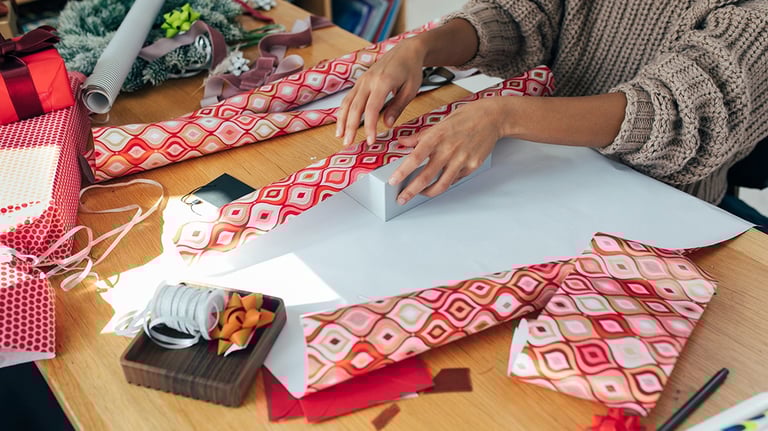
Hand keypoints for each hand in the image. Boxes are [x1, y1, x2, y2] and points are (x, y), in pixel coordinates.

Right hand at [336, 38, 426, 146]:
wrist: (406, 50)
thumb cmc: (411, 69)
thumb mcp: (410, 90)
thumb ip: (397, 107)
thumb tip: (386, 125)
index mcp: (383, 82)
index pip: (372, 109)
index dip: (369, 126)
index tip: (370, 141)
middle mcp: (368, 80)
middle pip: (355, 107)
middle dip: (350, 127)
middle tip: (348, 144)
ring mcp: (362, 80)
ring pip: (347, 102)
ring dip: (342, 120)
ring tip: (340, 136)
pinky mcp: (360, 82)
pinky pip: (348, 98)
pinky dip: (343, 111)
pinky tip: (342, 123)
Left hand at [389, 98, 508, 204]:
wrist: (491, 118)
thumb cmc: (465, 118)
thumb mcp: (439, 123)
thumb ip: (420, 136)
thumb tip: (402, 142)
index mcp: (437, 136)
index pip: (416, 157)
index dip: (403, 171)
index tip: (393, 181)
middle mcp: (449, 149)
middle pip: (426, 176)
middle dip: (411, 191)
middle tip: (401, 198)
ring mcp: (462, 159)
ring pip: (442, 184)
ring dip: (428, 193)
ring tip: (420, 194)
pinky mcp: (472, 166)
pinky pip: (455, 179)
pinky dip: (445, 182)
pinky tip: (440, 182)